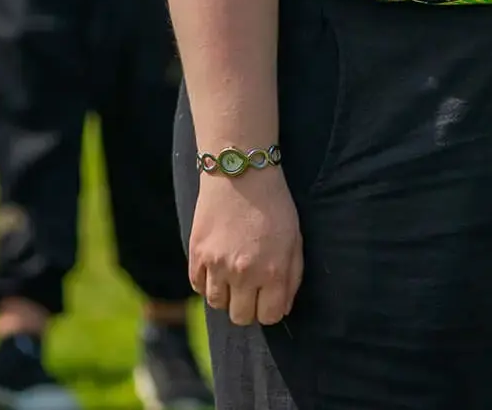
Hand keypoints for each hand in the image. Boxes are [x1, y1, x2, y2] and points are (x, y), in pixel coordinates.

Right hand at [189, 168, 304, 326]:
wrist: (241, 175)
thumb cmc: (275, 207)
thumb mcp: (295, 240)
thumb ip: (291, 277)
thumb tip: (282, 308)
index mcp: (273, 271)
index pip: (269, 316)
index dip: (270, 310)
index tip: (269, 300)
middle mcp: (243, 273)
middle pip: (240, 317)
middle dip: (248, 308)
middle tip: (251, 290)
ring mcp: (217, 265)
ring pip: (217, 305)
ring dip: (226, 296)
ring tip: (234, 277)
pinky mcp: (196, 255)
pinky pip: (197, 286)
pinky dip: (207, 283)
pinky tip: (217, 268)